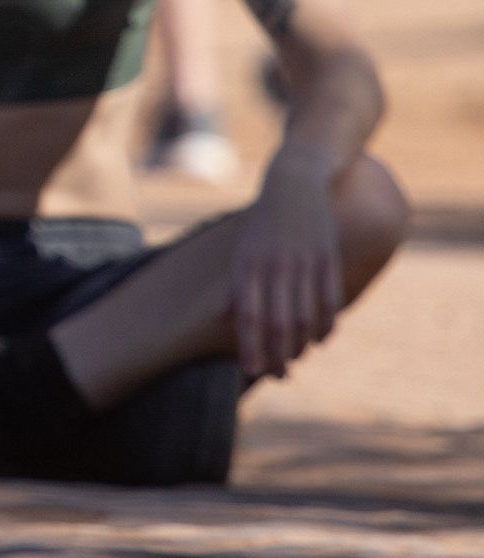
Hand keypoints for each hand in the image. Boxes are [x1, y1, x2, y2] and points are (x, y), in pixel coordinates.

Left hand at [231, 160, 344, 379]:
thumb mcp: (242, 248)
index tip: (250, 371)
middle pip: (278, 322)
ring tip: (297, 359)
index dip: (249, 346)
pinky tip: (321, 340)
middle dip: (278, 354)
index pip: (248, 315)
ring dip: (302, 344)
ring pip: (306, 315)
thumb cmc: (262, 222)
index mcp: (248, 264)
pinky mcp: (329, 256)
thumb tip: (226, 318)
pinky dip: (327, 324)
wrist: (294, 182)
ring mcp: (305, 260)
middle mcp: (275, 264)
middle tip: (279, 376)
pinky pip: (330, 298)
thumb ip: (237, 284)